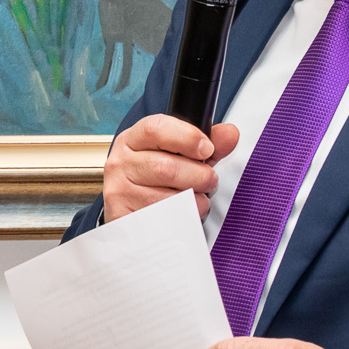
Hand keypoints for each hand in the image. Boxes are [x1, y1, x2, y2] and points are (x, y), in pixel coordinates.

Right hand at [101, 113, 239, 221]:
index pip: (156, 129)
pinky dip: (183, 218)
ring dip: (194, 200)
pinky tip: (184, 213)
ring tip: (197, 198)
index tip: (207, 148)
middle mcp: (121, 162)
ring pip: (167, 197)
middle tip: (208, 180)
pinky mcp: (124, 218)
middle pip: (166, 167)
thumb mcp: (180, 155)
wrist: (130, 211)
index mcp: (133, 139)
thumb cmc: (156, 178)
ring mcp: (119, 191)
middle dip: (198, 176)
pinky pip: (163, 220)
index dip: (187, 137)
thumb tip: (229, 133)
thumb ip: (207, 143)